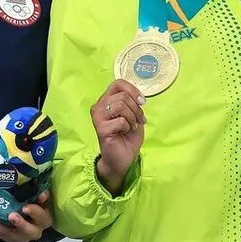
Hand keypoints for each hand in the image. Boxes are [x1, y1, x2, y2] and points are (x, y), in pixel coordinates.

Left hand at [0, 191, 53, 241]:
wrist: (29, 215)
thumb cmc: (35, 203)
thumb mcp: (40, 198)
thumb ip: (40, 194)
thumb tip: (41, 195)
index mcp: (44, 220)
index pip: (42, 217)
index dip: (34, 212)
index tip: (25, 207)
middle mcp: (33, 231)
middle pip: (28, 231)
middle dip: (19, 224)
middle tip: (11, 216)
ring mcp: (19, 237)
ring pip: (8, 235)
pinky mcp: (8, 238)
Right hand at [91, 80, 145, 194]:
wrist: (123, 158)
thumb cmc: (127, 136)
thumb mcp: (134, 115)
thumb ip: (133, 103)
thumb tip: (139, 97)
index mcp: (107, 100)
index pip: (118, 83)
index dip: (132, 90)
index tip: (142, 101)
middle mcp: (99, 106)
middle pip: (122, 96)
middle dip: (136, 108)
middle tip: (139, 120)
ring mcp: (98, 117)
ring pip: (120, 105)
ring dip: (132, 117)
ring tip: (132, 126)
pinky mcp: (100, 129)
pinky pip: (120, 120)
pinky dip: (128, 126)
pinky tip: (125, 132)